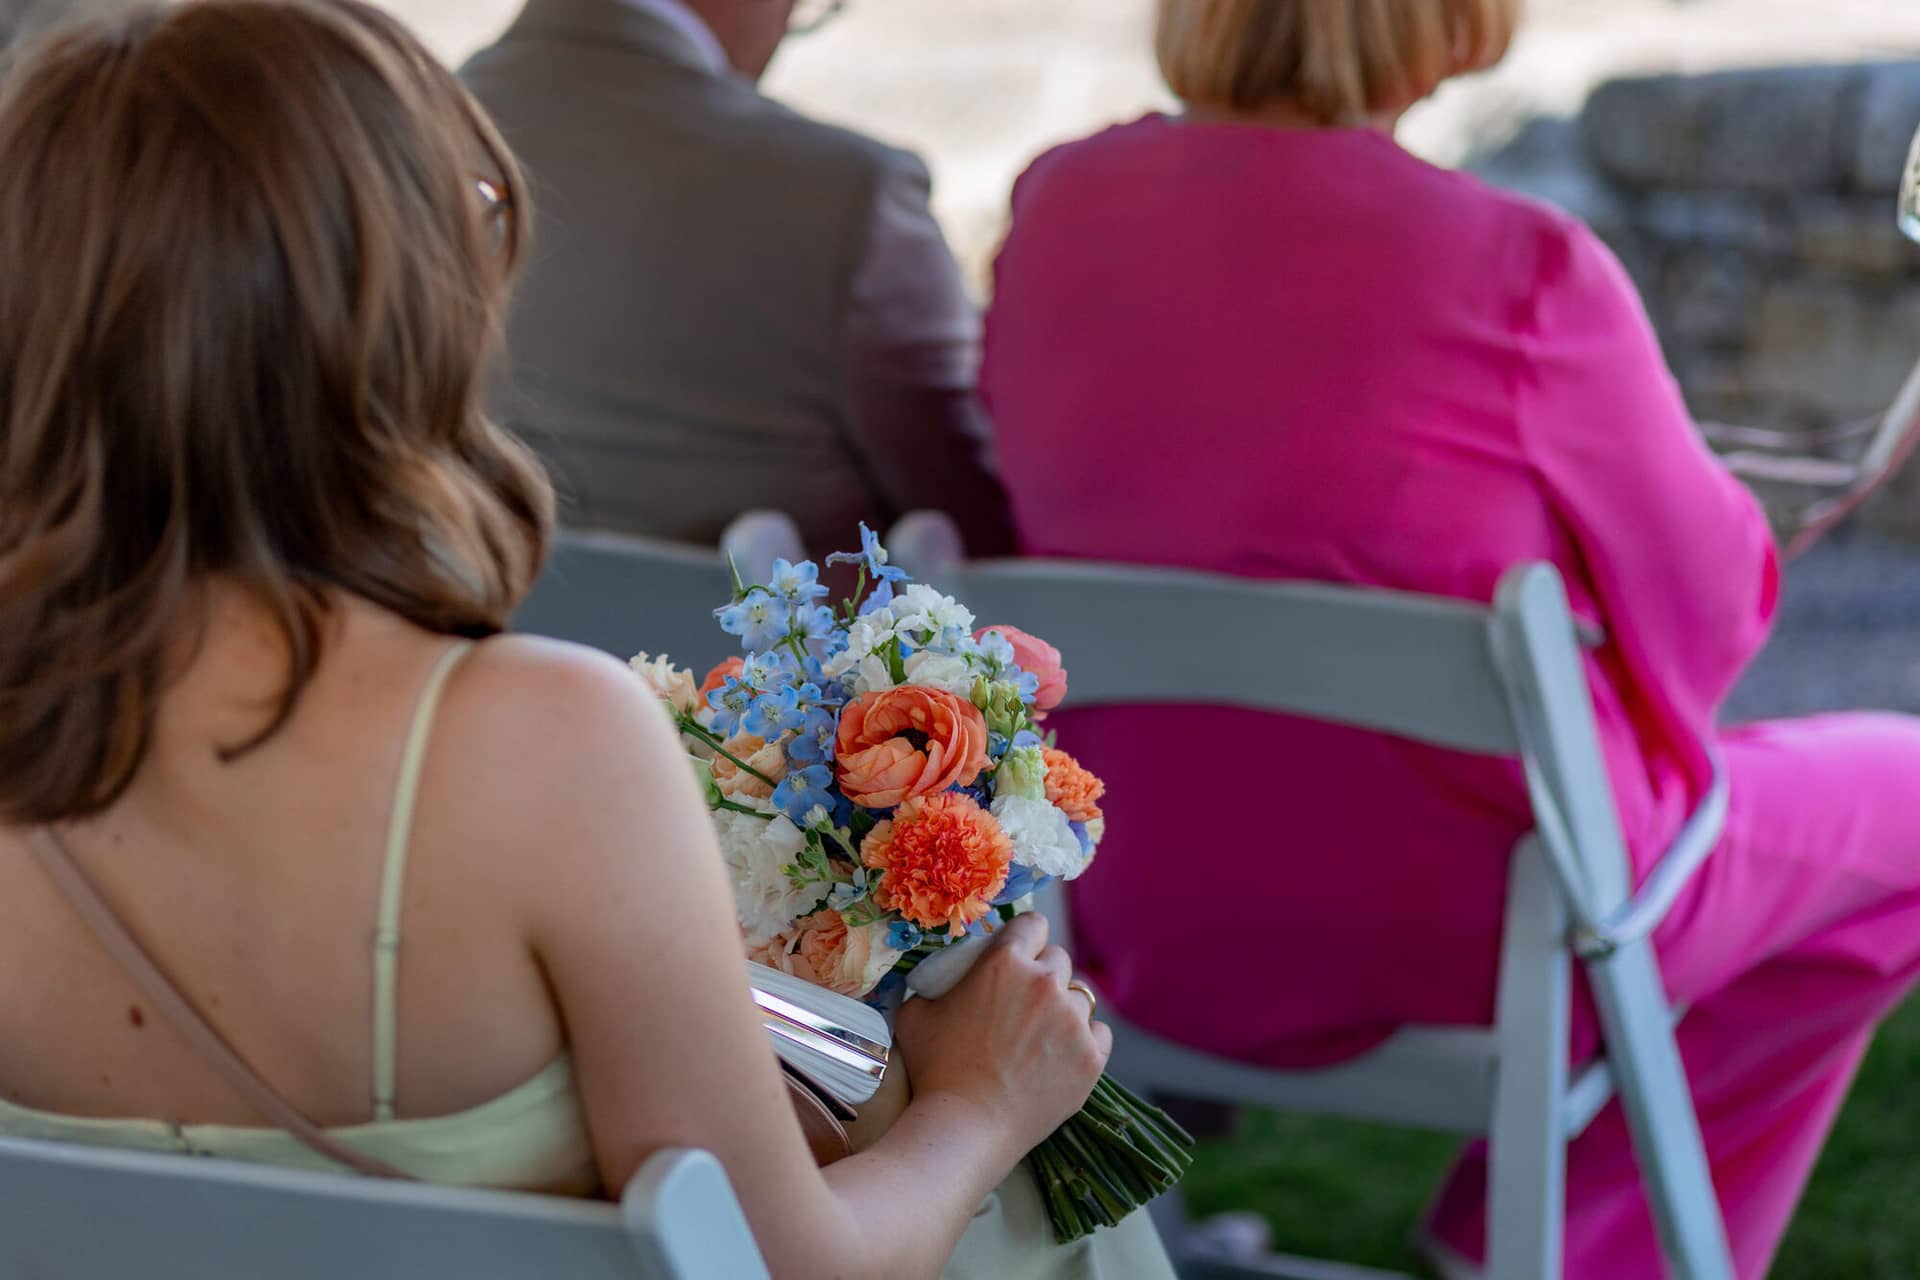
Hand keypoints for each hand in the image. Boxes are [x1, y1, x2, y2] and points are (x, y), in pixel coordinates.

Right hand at [892, 913, 1110, 1161]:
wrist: (966, 1126)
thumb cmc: (935, 1069)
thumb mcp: (915, 1014)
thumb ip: (931, 985)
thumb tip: (936, 980)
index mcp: (1004, 962)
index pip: (1032, 924)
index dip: (1025, 937)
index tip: (1020, 953)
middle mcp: (1045, 983)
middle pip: (1058, 959)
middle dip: (1042, 974)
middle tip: (1024, 1002)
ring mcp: (1073, 1020)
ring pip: (1080, 995)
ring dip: (1064, 1007)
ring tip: (1042, 1034)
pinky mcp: (1092, 1056)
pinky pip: (1099, 1032)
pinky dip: (1084, 1040)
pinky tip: (1062, 1054)